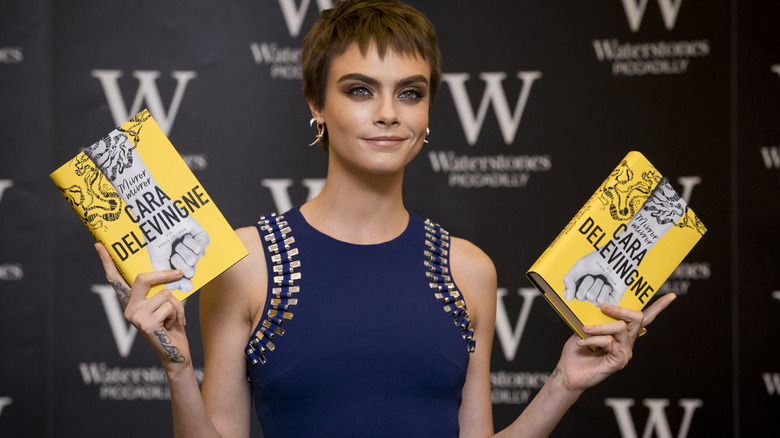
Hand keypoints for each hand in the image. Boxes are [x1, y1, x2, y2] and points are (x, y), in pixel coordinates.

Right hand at [95, 243, 190, 366]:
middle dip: (164, 274)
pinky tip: (172, 326)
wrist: (176, 353)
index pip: (116, 280)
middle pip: (143, 278)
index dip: (107, 262)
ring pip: (165, 293)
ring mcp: (135, 316)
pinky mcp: (145, 324)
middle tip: (179, 272)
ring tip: (174, 318)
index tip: (100, 245)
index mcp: (132, 302)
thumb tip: (174, 272)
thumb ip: (161, 292)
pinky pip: (169, 305)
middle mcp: (129, 309)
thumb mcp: (166, 305)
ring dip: (178, 305)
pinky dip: (178, 314)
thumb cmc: (172, 327)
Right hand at [147, 217, 210, 292]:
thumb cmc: (156, 241)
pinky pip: (201, 248)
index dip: (181, 278)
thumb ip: (171, 280)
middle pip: (191, 272)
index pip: (186, 281)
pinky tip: (185, 236)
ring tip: (177, 242)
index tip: (174, 272)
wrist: (158, 221)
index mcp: (178, 267)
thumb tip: (188, 287)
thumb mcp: (159, 264)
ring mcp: (196, 249)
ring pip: (195, 259)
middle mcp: (188, 259)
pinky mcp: (202, 239)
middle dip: (179, 261)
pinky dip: (190, 242)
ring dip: (183, 250)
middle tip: (172, 252)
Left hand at [554, 293, 675, 391]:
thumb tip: (601, 304)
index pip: (643, 318)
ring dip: (600, 327)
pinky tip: (583, 343)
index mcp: (622, 332)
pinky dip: (595, 340)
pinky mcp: (620, 361)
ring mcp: (626, 351)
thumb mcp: (586, 327)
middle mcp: (628, 341)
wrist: (569, 371)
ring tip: (585, 329)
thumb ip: (597, 318)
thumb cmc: (577, 349)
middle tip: (604, 305)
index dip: (658, 307)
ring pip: (621, 328)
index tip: (671, 296)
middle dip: (621, 309)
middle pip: (637, 319)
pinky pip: (610, 342)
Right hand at [562, 250, 624, 307]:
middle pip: (579, 296)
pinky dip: (605, 290)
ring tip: (604, 278)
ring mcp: (599, 296)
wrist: (620, 257)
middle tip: (594, 275)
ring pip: (591, 297)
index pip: (569, 293)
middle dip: (587, 283)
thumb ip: (569, 280)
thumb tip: (568, 298)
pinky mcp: (610, 300)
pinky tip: (610, 285)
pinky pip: (601, 301)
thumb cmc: (602, 258)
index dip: (572, 287)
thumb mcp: (580, 265)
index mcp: (580, 283)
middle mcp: (588, 291)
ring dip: (598, 285)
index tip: (580, 277)